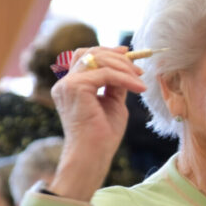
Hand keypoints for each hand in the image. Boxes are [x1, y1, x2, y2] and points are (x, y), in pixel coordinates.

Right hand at [50, 46, 146, 200]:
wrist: (94, 154)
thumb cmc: (103, 135)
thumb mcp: (113, 103)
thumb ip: (115, 85)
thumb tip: (127, 68)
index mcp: (71, 87)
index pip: (84, 58)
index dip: (106, 51)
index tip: (128, 53)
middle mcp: (65, 83)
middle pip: (89, 53)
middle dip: (116, 56)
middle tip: (138, 67)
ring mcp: (67, 85)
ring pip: (97, 60)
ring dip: (124, 67)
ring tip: (141, 80)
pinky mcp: (75, 88)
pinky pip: (106, 74)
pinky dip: (125, 78)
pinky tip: (139, 88)